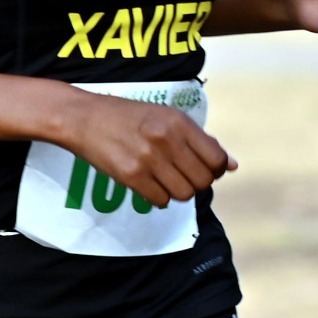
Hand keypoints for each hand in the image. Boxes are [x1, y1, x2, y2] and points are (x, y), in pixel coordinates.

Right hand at [67, 96, 233, 208]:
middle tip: (183, 175)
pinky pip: (161, 200)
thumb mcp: (167, 117)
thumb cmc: (129, 116)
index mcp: (179, 122)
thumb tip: (232, 166)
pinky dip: (159, 197)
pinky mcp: (131, 176)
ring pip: (184, 194)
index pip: (217, 159)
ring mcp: (149, 159)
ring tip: (165, 179)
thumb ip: (200, 140)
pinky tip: (150, 184)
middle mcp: (167, 139)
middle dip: (197, 183)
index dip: (216, 170)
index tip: (205, 169)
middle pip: (203, 181)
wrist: (84, 117)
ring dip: (178, 191)